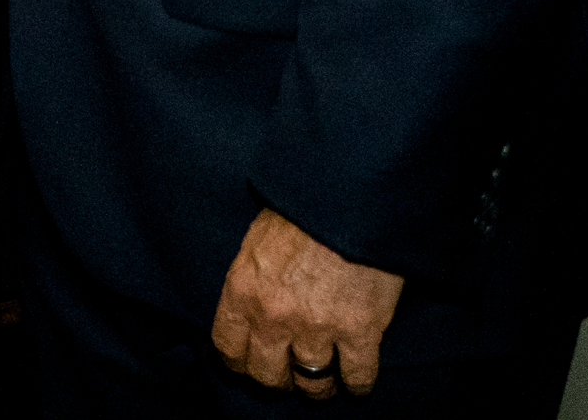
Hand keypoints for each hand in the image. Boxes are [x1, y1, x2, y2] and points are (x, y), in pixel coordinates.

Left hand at [211, 205, 403, 396]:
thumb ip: (252, 282)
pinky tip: (356, 383)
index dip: (240, 363)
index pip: (228, 348)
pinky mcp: (359, 331)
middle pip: (267, 375)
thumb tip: (255, 308)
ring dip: (317, 388)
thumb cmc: (299, 210)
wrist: (345, 198)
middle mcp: (273, 317)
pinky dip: (358, 385)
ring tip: (324, 384)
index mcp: (242, 291)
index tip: (250, 365)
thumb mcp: (256, 243)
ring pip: (311, 383)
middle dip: (278, 381)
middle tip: (289, 377)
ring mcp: (316, 328)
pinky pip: (357, 377)